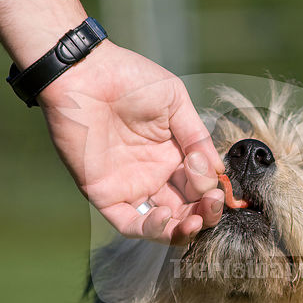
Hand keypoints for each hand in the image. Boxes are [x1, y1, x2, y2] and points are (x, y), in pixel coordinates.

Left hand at [38, 40, 224, 243]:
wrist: (85, 73)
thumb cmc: (129, 79)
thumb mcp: (175, 102)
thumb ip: (198, 137)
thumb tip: (218, 171)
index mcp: (173, 155)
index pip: (199, 185)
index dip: (210, 189)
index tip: (213, 179)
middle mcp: (154, 175)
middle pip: (186, 209)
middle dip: (204, 213)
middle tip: (212, 205)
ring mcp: (131, 186)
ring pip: (162, 224)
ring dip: (183, 230)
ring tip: (196, 220)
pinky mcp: (106, 194)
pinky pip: (129, 223)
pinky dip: (150, 228)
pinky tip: (166, 216)